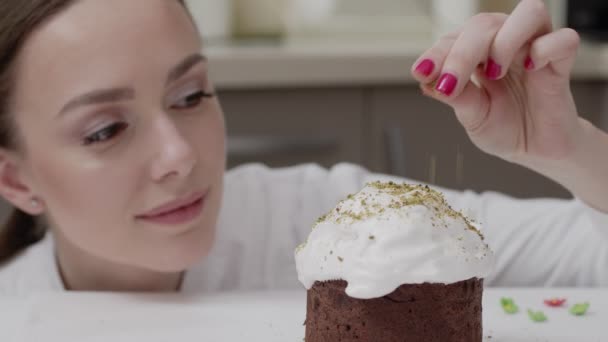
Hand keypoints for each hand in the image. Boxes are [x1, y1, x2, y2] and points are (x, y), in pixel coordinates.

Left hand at [412, 0, 581, 165]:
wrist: (535, 151)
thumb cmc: (504, 127)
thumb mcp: (472, 116)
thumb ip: (457, 96)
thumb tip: (430, 81)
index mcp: (478, 52)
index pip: (455, 38)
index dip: (437, 53)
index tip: (421, 72)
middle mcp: (506, 42)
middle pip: (485, 23)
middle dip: (462, 53)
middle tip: (450, 82)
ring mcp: (535, 49)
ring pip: (529, 13)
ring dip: (505, 39)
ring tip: (494, 72)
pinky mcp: (562, 64)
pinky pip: (564, 39)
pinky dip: (545, 49)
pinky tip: (530, 69)